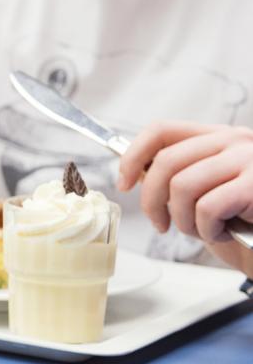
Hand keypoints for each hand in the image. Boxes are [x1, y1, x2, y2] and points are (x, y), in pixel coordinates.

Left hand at [119, 121, 252, 272]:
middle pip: (166, 161)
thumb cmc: (243, 223)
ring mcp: (249, 159)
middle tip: (160, 224)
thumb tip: (132, 174)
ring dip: (183, 219)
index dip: (133, 156)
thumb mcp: (203, 193)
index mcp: (217, 137)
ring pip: (182, 186)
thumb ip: (176, 177)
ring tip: (202, 230)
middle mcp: (234, 140)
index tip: (124, 183)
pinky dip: (207, 229)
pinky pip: (208, 207)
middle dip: (151, 200)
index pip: (161, 130)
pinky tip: (224, 233)